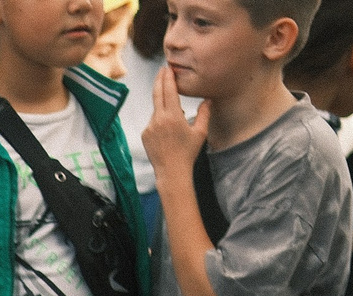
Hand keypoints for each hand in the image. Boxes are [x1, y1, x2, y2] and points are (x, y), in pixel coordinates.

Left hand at [142, 64, 207, 180]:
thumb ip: (205, 113)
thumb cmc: (188, 152)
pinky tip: (168, 133)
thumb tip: (208, 99)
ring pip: (157, 110)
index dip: (168, 78)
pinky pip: (153, 122)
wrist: (171, 171)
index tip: (168, 68)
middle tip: (162, 69)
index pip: (169, 91)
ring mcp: (149, 126)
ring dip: (164, 107)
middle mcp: (158, 119)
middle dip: (160, 80)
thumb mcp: (200, 132)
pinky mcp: (145, 134)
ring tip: (176, 118)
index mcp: (172, 116)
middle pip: (157, 94)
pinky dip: (160, 120)